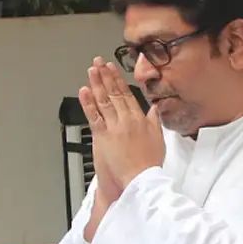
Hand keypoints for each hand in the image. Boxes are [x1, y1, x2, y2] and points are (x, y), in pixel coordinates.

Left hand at [79, 57, 163, 240]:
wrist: (141, 181)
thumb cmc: (148, 165)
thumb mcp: (159, 139)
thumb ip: (155, 121)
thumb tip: (155, 109)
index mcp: (140, 120)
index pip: (126, 95)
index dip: (118, 80)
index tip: (112, 69)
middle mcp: (126, 120)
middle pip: (114, 94)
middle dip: (105, 76)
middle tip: (99, 63)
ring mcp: (114, 127)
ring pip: (104, 101)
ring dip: (96, 84)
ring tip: (91, 71)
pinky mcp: (103, 137)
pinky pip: (94, 116)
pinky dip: (88, 103)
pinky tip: (84, 91)